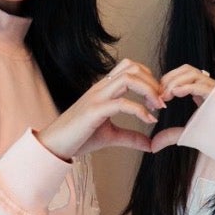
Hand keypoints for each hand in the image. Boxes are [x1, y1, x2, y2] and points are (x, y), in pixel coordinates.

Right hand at [37, 59, 164, 160]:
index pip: (130, 68)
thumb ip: (130, 137)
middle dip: (153, 82)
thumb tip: (150, 144)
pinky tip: (148, 121)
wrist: (53, 146)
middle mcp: (100, 88)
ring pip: (129, 78)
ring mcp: (96, 98)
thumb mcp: (110, 136)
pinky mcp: (94, 112)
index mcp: (103, 89)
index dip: (149, 78)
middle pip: (133, 67)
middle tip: (162, 102)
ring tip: (157, 107)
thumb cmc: (77, 138)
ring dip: (149, 90)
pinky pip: (122, 103)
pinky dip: (140, 110)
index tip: (157, 99)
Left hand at [150, 65, 214, 150]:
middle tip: (157, 97)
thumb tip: (153, 145)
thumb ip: (171, 135)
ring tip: (164, 97)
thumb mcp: (189, 134)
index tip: (156, 101)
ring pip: (191, 72)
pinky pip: (200, 85)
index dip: (166, 84)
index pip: (182, 76)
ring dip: (173, 82)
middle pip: (186, 69)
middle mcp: (211, 86)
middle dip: (167, 79)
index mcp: (204, 91)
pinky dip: (184, 87)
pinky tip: (173, 95)